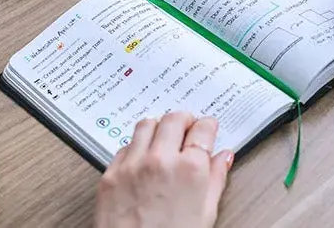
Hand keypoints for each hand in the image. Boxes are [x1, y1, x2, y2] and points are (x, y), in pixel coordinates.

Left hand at [95, 113, 233, 227]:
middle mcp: (160, 159)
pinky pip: (124, 146)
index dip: (208, 125)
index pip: (203, 129)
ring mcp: (132, 164)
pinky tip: (142, 157)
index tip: (207, 127)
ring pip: (146, 124)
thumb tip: (223, 158)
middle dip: (184, 120)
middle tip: (187, 128)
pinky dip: (136, 146)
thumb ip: (216, 179)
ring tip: (164, 137)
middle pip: (174, 119)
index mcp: (190, 169)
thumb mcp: (205, 214)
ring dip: (159, 126)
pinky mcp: (111, 173)